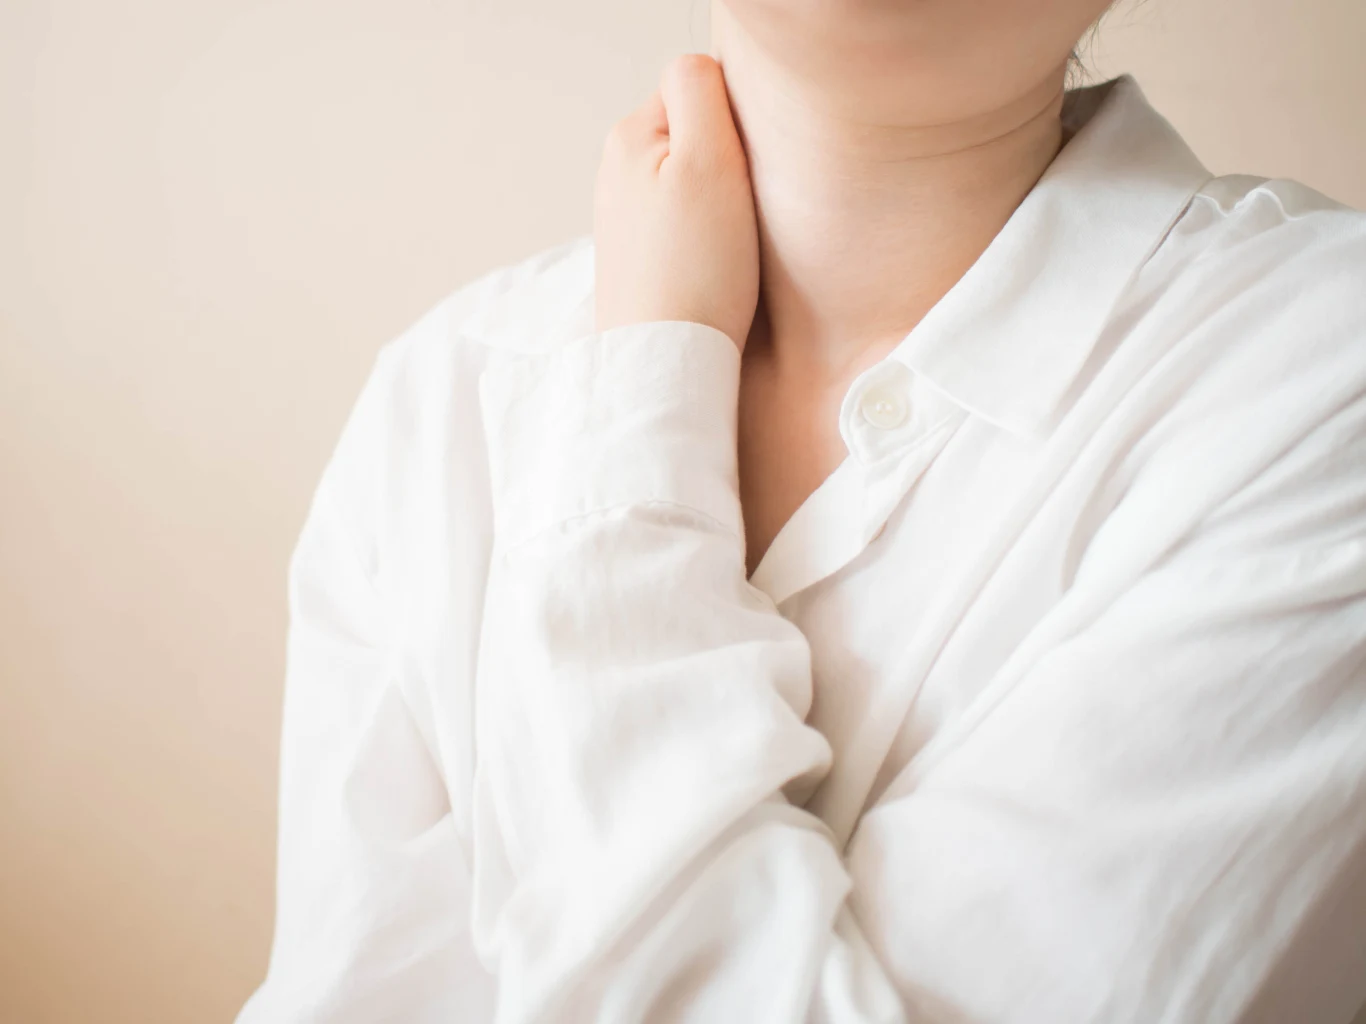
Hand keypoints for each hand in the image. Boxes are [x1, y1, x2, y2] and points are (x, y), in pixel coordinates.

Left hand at [594, 54, 760, 351]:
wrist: (667, 364)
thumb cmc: (696, 269)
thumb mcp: (708, 158)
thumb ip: (700, 90)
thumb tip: (699, 64)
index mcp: (629, 137)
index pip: (698, 91)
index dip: (734, 126)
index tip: (744, 171)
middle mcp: (616, 173)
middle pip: (695, 140)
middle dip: (725, 166)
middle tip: (740, 212)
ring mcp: (625, 221)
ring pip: (692, 186)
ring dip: (718, 208)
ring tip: (726, 247)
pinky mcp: (639, 263)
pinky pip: (684, 230)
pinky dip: (704, 244)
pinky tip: (710, 271)